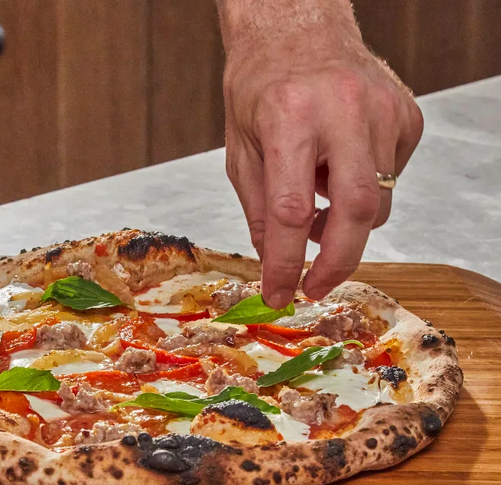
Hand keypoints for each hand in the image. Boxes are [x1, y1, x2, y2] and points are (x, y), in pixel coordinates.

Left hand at [220, 1, 423, 307]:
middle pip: (356, 210)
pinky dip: (361, 192)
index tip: (279, 294)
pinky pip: (390, 180)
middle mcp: (343, 108)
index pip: (290, 211)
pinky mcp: (406, 115)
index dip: (285, 263)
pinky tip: (338, 169)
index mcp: (289, 115)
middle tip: (316, 287)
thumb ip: (259, 210)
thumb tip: (275, 263)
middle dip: (337, 263)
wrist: (298, 28)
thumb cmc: (261, 87)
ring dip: (343, 223)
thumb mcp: (241, 151)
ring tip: (315, 205)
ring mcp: (383, 110)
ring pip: (376, 201)